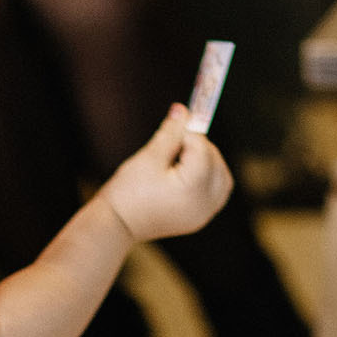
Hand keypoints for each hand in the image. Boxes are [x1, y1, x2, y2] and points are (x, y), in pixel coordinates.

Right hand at [92, 106, 232, 243]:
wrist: (115, 226)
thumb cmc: (128, 192)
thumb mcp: (149, 157)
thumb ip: (171, 132)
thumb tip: (183, 110)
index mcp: (193, 189)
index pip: (202, 148)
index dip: (187, 133)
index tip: (174, 124)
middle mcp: (204, 204)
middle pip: (215, 161)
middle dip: (199, 147)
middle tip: (175, 143)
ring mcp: (203, 214)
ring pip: (221, 177)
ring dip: (208, 161)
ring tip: (181, 157)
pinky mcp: (199, 219)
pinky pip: (217, 192)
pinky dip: (209, 177)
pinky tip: (190, 171)